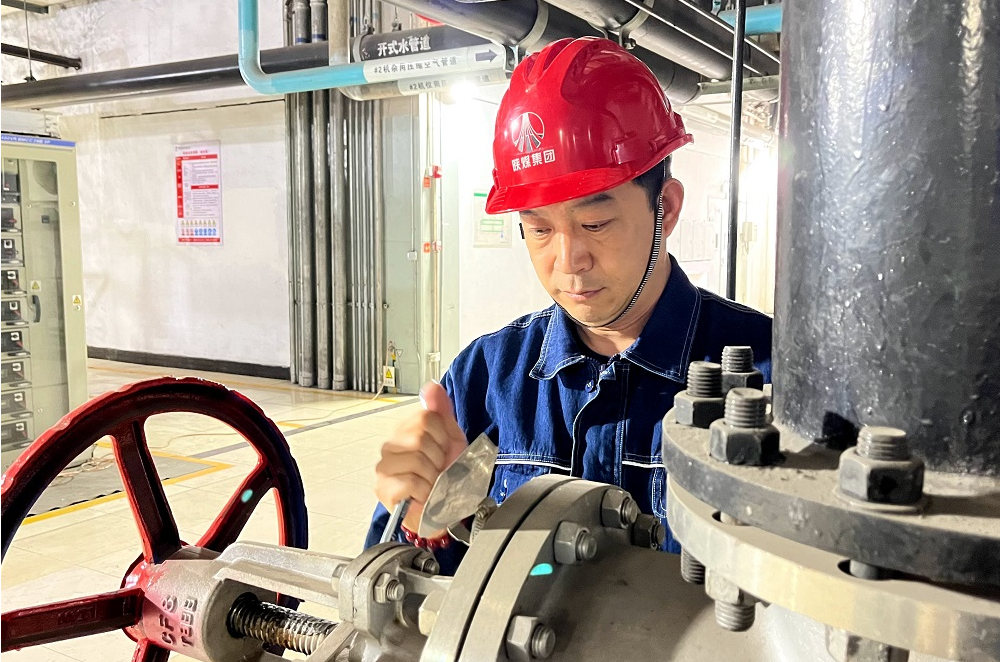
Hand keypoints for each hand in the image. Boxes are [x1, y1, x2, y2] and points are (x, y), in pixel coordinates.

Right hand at [375, 381, 466, 532]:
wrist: (444, 510)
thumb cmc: (445, 476)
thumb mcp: (451, 439)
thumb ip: (441, 411)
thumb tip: (432, 386)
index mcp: (405, 430)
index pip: (426, 417)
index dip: (443, 437)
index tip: (443, 451)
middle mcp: (390, 446)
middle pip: (420, 437)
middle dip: (438, 457)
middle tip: (437, 470)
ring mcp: (384, 467)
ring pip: (416, 459)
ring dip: (433, 476)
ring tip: (430, 483)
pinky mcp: (384, 489)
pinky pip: (411, 481)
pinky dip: (425, 491)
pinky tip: (423, 495)